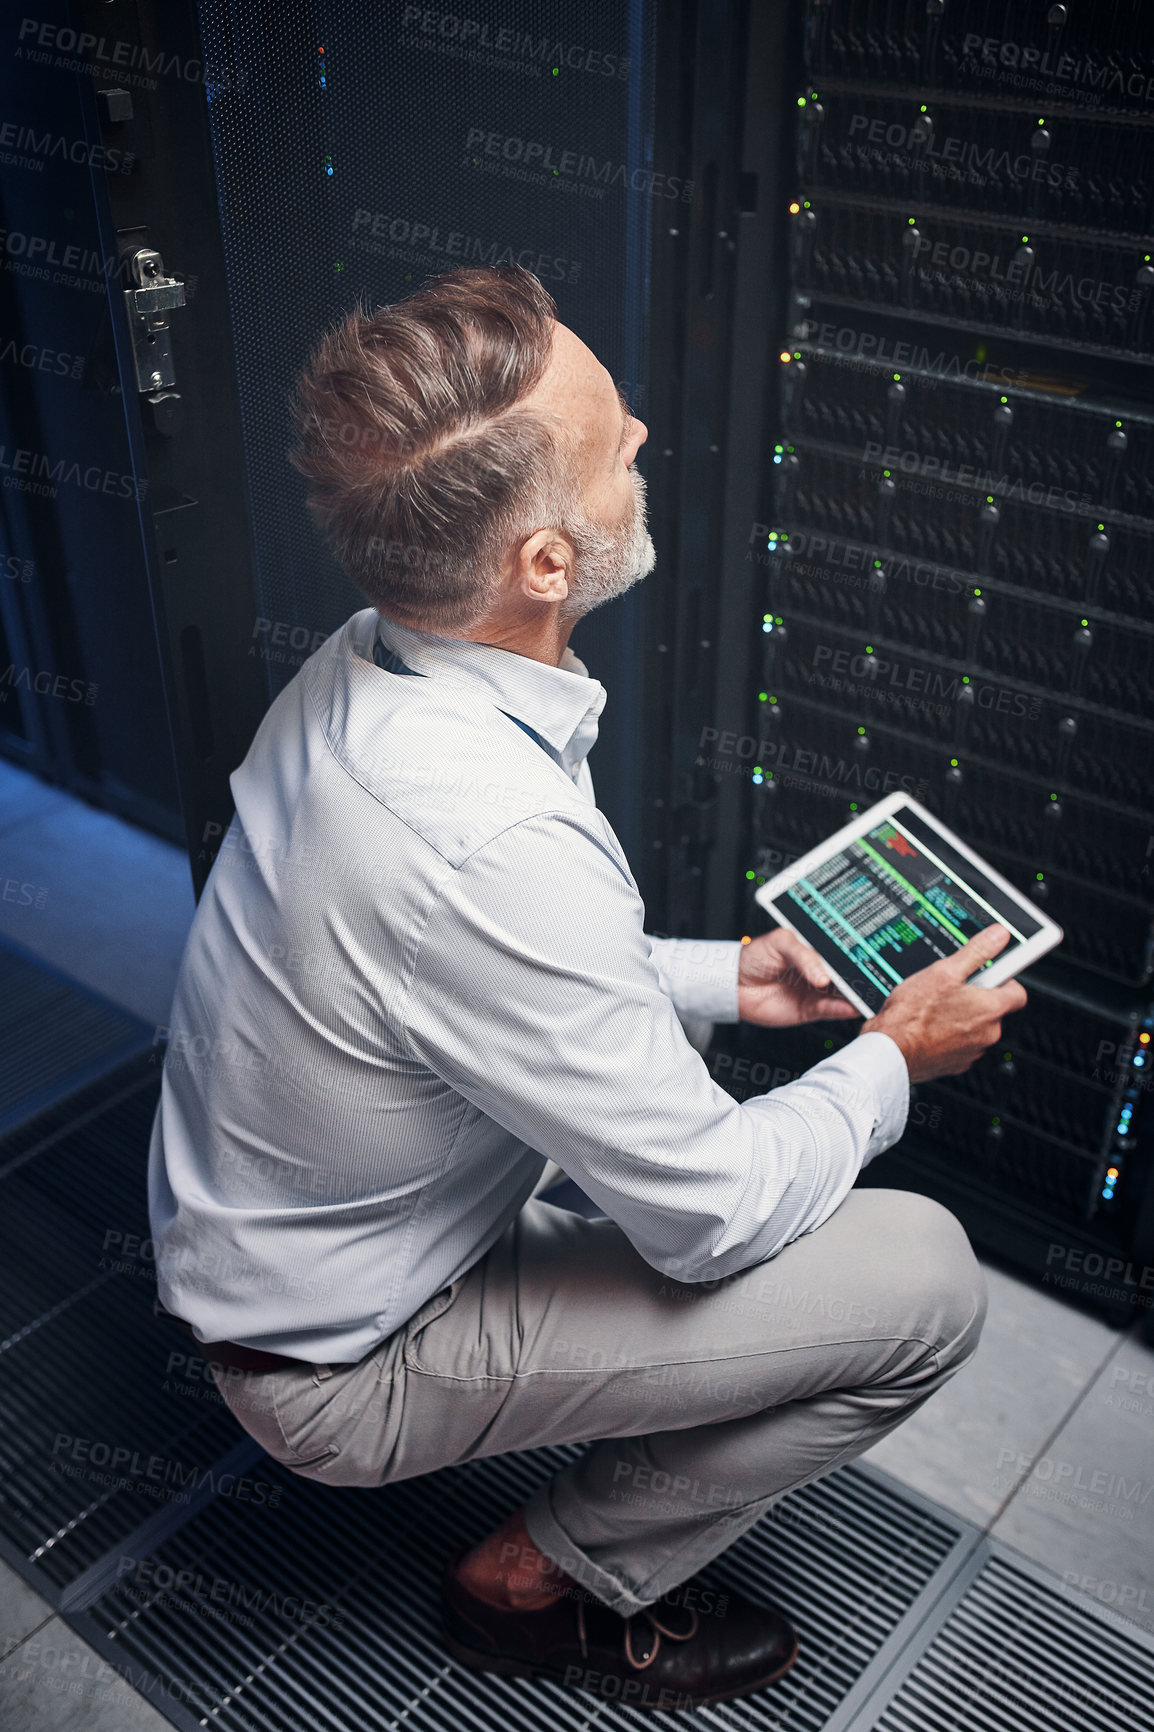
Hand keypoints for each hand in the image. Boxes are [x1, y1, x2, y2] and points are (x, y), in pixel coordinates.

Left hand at [737, 928, 859, 1027]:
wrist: (733, 984)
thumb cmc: (754, 957)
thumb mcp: (780, 943)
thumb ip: (804, 955)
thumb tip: (824, 976)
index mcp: (815, 950)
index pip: (840, 952)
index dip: (854, 954)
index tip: (868, 957)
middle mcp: (819, 971)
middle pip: (845, 975)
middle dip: (859, 977)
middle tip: (873, 978)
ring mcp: (816, 991)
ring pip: (842, 994)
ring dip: (855, 996)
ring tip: (867, 994)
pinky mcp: (810, 1010)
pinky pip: (829, 1010)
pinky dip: (841, 1010)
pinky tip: (851, 1007)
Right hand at [862, 923, 1027, 1083]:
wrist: (889, 1050)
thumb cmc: (912, 1014)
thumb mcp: (944, 971)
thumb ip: (977, 952)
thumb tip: (999, 935)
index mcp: (991, 1008)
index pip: (1018, 992)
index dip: (1004, 980)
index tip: (989, 974)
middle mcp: (989, 1034)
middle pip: (994, 1009)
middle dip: (976, 998)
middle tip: (951, 989)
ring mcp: (973, 1052)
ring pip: (976, 1027)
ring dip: (963, 1017)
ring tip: (936, 1008)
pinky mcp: (958, 1064)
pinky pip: (962, 1044)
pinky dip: (951, 1035)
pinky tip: (931, 1026)